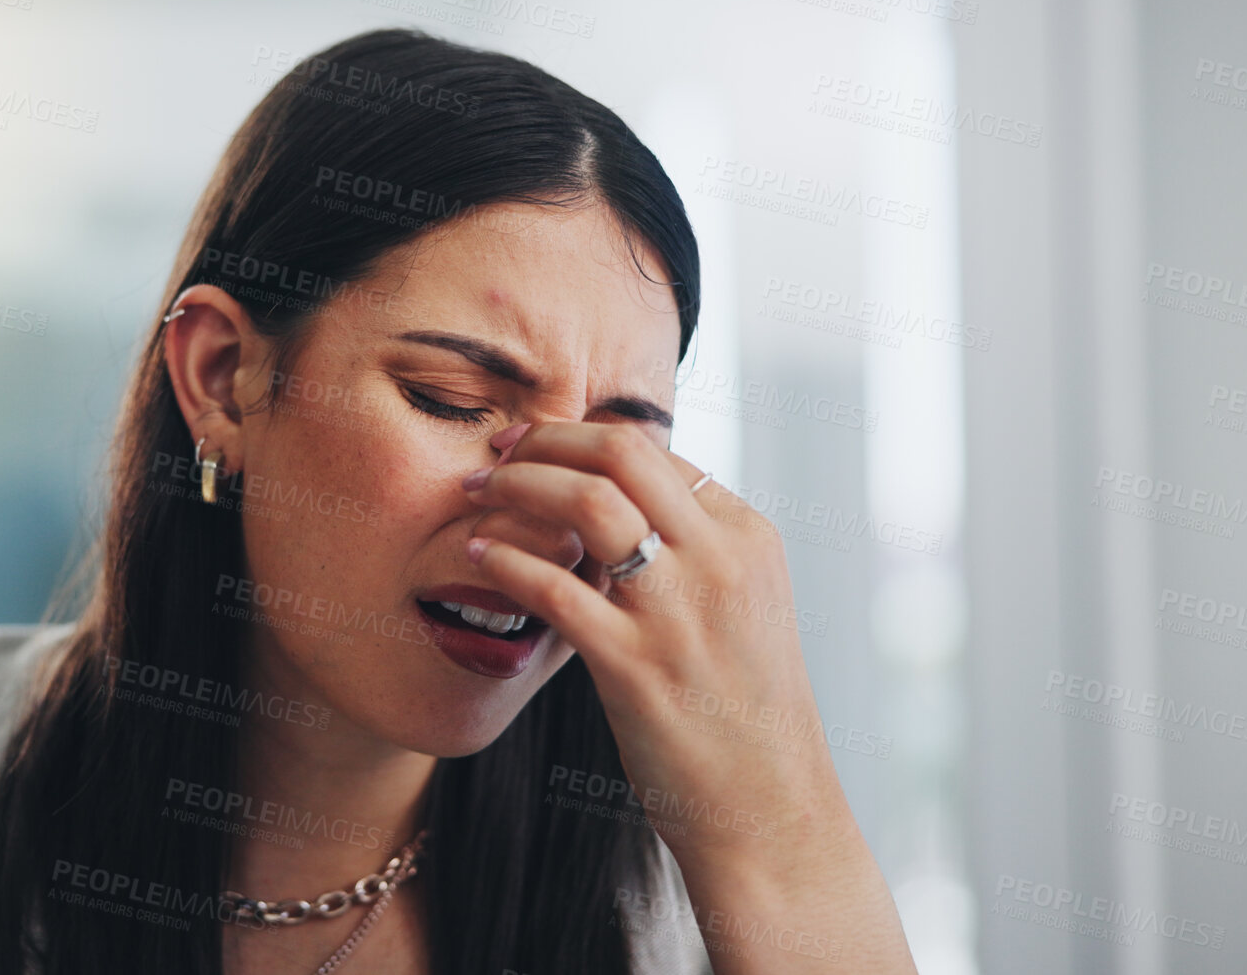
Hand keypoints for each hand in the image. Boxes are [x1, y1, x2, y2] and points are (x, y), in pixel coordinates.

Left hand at [461, 421, 915, 974]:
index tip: (533, 443)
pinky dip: (506, 560)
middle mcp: (720, 562)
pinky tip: (476, 557)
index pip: (654, 449)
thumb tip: (612, 498)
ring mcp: (679, 613)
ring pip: (588, 504)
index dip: (581, 437)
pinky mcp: (637, 668)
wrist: (771, 810)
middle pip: (622, 453)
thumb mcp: (741, 606)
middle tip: (497, 450)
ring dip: (517, 486)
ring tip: (475, 492)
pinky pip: (556, 589)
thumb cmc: (742, 711)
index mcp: (748, 537)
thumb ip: (690, 547)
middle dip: (546, 439)